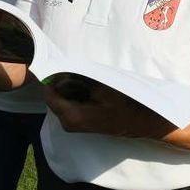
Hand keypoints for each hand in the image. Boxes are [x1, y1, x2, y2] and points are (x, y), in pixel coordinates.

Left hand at [44, 81, 173, 139]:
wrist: (140, 121)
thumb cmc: (123, 106)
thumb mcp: (102, 88)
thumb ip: (80, 80)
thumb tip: (65, 70)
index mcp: (71, 116)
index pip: (49, 94)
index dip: (52, 78)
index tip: (60, 66)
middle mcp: (68, 123)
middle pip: (55, 96)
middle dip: (63, 82)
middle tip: (79, 72)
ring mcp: (73, 124)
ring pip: (63, 99)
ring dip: (71, 87)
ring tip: (87, 80)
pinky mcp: (80, 122)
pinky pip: (70, 103)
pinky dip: (76, 94)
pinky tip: (90, 89)